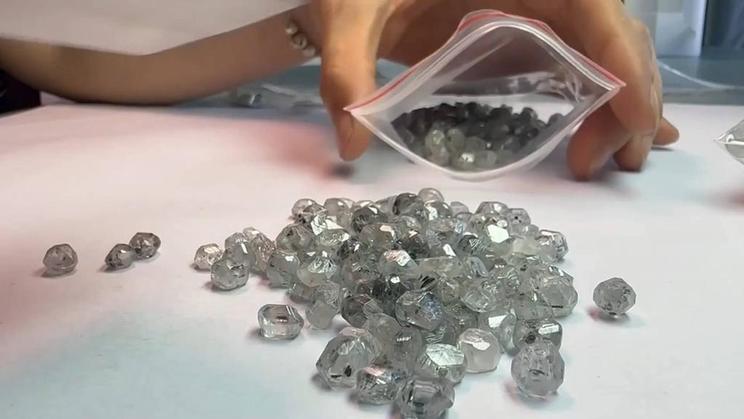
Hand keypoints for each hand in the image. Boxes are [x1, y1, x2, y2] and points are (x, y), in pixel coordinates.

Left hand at [312, 0, 678, 178]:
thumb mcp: (347, 15)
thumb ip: (347, 69)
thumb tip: (354, 143)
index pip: (590, 5)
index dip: (624, 57)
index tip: (637, 118)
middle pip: (608, 34)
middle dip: (628, 96)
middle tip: (617, 163)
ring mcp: (528, 13)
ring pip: (599, 52)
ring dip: (619, 104)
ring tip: (617, 160)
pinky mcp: (515, 40)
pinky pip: (571, 64)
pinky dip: (596, 99)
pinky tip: (606, 136)